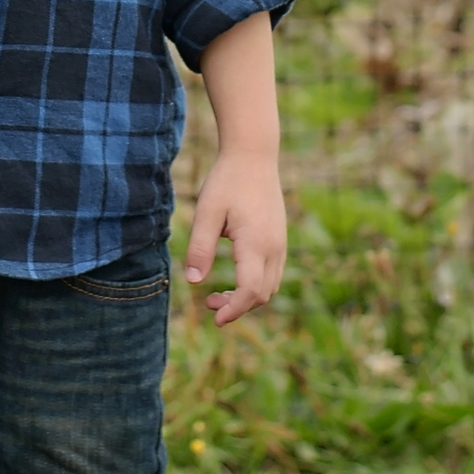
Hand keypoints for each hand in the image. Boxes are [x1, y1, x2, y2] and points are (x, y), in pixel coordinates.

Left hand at [184, 148, 285, 324]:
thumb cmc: (227, 181)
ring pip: (270, 286)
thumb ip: (201, 247)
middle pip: (262, 295)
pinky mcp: (280, 238)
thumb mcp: (207, 212)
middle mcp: (274, 248)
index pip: (250, 292)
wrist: (253, 155)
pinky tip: (235, 276)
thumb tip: (193, 282)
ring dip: (247, 297)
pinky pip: (273, 273)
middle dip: (237, 307)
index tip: (214, 319)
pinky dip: (255, 285)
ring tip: (217, 294)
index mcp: (256, 244)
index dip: (233, 310)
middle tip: (208, 303)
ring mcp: (280, 243)